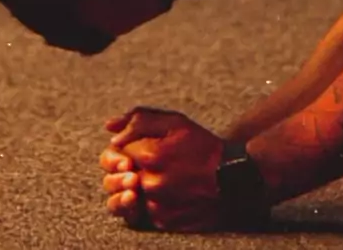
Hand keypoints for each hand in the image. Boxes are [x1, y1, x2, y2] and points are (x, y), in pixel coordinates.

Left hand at [100, 107, 223, 232]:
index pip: (118, 150)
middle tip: (151, 163)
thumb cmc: (202, 146)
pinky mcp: (163, 222)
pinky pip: (143, 211)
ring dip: (137, 185)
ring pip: (128, 195)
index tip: (143, 146)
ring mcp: (156, 205)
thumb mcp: (175, 122)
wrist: (233, 180)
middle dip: (129, 167)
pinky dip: (150, 201)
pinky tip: (169, 191)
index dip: (128, 146)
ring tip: (159, 178)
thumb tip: (109, 129)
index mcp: (150, 155)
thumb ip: (138, 120)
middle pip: (119, 175)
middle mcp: (150, 183)